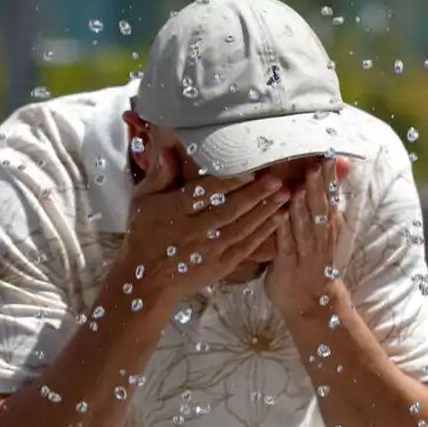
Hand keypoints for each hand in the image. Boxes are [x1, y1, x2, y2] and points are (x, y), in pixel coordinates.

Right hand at [118, 135, 289, 308]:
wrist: (146, 281)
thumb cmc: (143, 234)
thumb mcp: (143, 200)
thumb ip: (160, 173)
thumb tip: (168, 145)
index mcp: (173, 211)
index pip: (204, 194)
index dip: (228, 183)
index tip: (249, 171)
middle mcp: (193, 231)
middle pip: (228, 210)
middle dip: (255, 195)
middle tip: (277, 180)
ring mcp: (208, 251)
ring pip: (241, 228)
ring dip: (265, 211)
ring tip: (284, 195)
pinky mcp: (219, 266)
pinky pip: (245, 247)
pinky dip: (263, 233)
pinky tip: (279, 218)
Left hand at [265, 158, 352, 318]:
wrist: (312, 303)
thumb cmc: (312, 262)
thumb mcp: (321, 233)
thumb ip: (319, 206)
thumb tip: (323, 179)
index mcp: (327, 226)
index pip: (330, 197)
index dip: (329, 177)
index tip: (328, 155)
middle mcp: (319, 236)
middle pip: (319, 207)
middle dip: (318, 186)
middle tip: (316, 164)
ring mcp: (304, 251)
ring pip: (304, 224)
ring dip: (302, 205)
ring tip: (300, 185)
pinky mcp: (287, 264)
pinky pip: (285, 244)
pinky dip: (283, 229)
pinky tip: (280, 215)